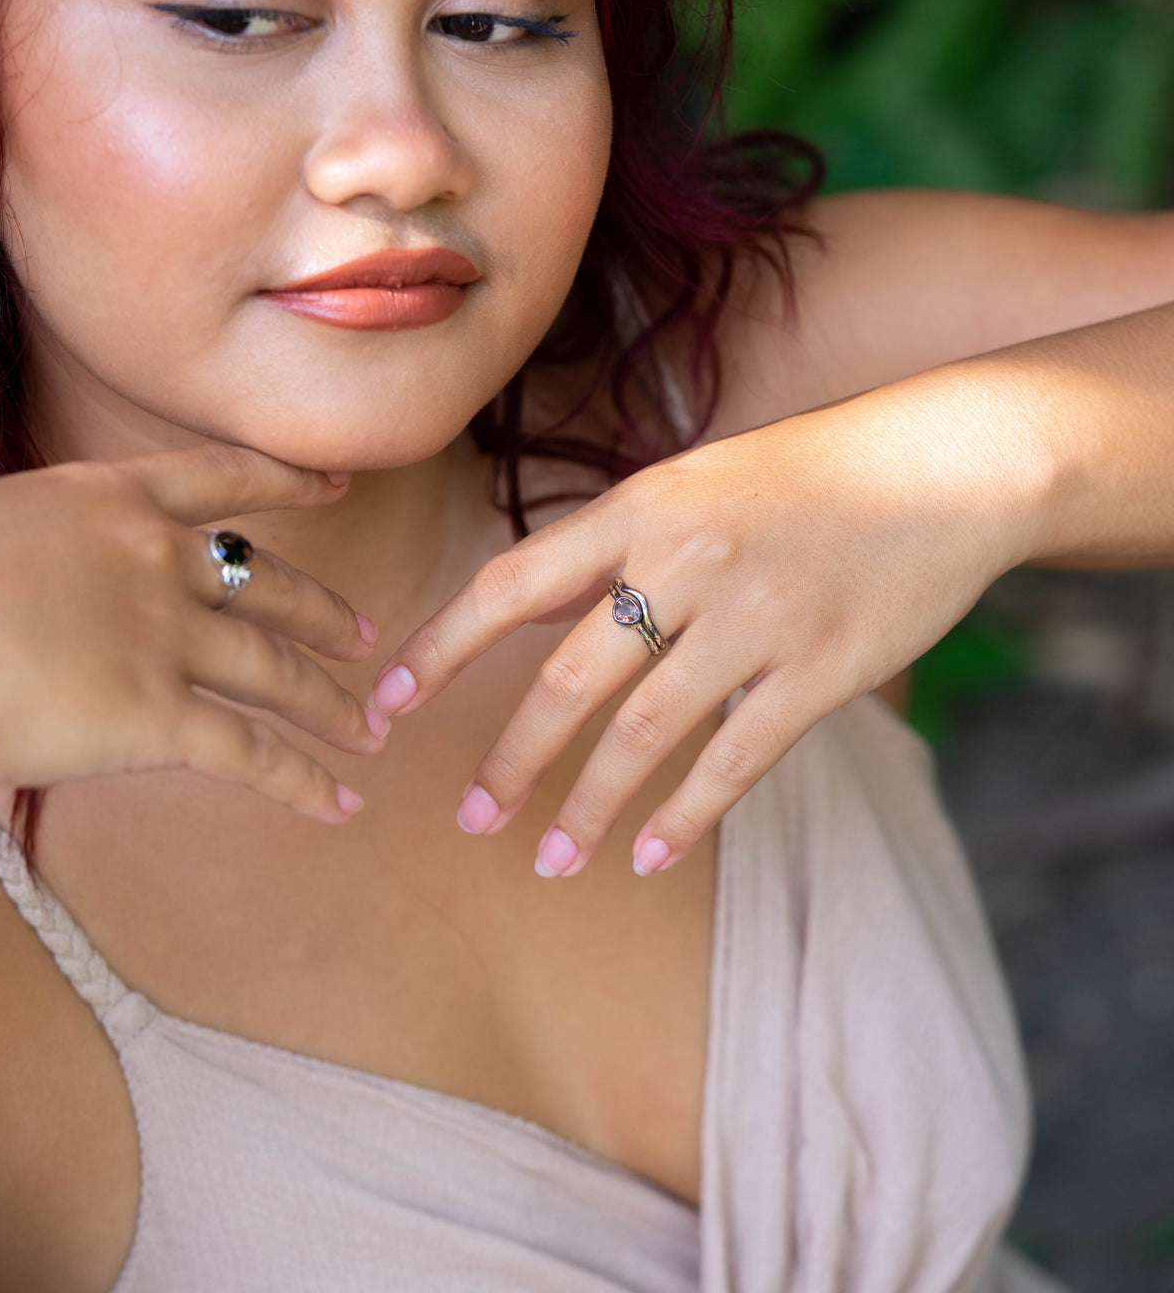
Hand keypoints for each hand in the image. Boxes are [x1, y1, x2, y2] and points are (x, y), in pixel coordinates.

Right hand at [0, 445, 385, 820]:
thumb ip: (62, 549)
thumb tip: (76, 581)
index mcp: (111, 499)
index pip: (224, 477)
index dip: (288, 479)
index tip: (334, 483)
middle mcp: (156, 557)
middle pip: (270, 585)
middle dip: (324, 615)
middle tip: (363, 639)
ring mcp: (163, 633)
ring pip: (276, 672)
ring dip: (330, 707)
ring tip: (367, 733)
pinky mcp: (155, 715)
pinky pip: (252, 753)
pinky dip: (304, 782)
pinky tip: (339, 804)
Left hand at [371, 368, 1047, 875]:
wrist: (942, 465)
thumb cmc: (805, 474)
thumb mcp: (692, 483)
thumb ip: (612, 546)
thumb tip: (521, 612)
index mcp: (642, 505)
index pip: (512, 583)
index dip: (440, 648)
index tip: (384, 704)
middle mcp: (687, 560)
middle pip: (569, 678)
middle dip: (510, 758)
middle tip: (470, 817)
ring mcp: (756, 618)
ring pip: (645, 732)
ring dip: (587, 805)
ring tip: (549, 860)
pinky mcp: (821, 670)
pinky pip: (734, 759)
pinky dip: (683, 816)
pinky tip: (645, 855)